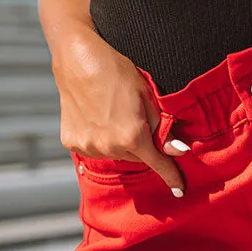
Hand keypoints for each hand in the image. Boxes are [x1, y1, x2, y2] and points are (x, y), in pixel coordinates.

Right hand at [52, 28, 187, 196]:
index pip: (158, 164)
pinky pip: (95, 149)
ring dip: (121, 143)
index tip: (180, 190)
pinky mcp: (71, 142)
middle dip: (143, 146)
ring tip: (115, 115)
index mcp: (132, 136)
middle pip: (137, 157)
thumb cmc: (118, 72)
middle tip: (137, 120)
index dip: (172, 177)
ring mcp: (87, 146)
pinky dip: (101, 140)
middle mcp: (108, 146)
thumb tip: (179, 152)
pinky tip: (98, 118)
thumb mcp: (148, 96)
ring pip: (115, 154)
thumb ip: (163, 129)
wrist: (78, 60)